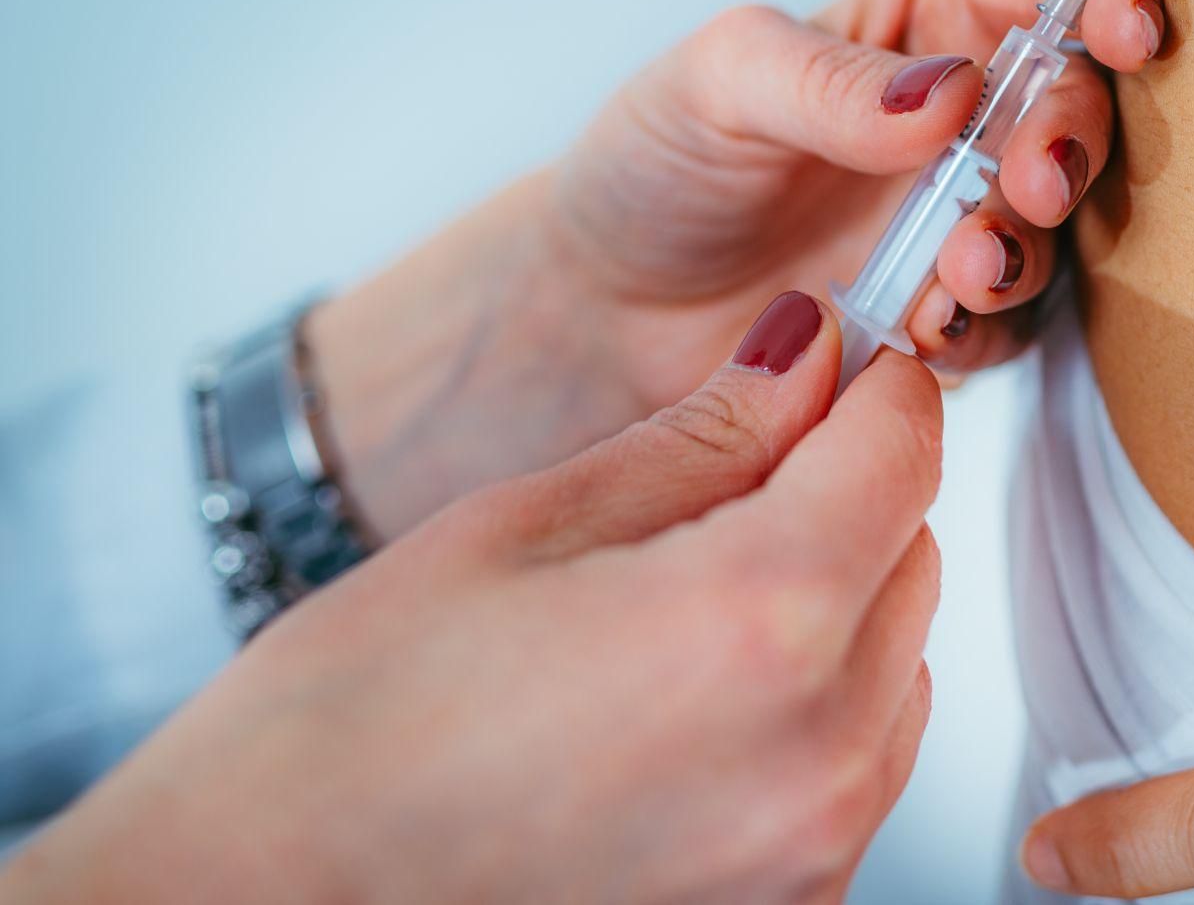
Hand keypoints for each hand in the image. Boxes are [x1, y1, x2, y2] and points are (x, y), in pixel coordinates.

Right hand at [7, 293, 942, 904]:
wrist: (270, 901)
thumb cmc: (355, 724)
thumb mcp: (527, 523)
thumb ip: (707, 435)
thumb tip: (807, 353)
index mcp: (758, 618)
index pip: (904, 450)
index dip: (872, 388)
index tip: (830, 366)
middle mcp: (819, 746)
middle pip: (913, 553)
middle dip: (843, 496)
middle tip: (723, 486)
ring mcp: (814, 843)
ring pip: (899, 659)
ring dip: (833, 607)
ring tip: (680, 611)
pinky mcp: (796, 904)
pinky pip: (860, 761)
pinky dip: (812, 709)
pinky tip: (686, 705)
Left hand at [309, 0, 1160, 538]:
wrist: (606, 308)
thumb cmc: (658, 162)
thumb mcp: (718, 81)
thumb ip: (828, 80)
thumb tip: (950, 90)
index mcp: (929, 17)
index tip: (1127, 28)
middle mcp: (969, 112)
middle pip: (1078, 103)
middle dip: (1071, 139)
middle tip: (1027, 181)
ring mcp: (967, 215)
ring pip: (1060, 222)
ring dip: (1028, 244)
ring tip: (963, 269)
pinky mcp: (955, 313)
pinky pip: (1013, 322)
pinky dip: (987, 326)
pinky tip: (927, 329)